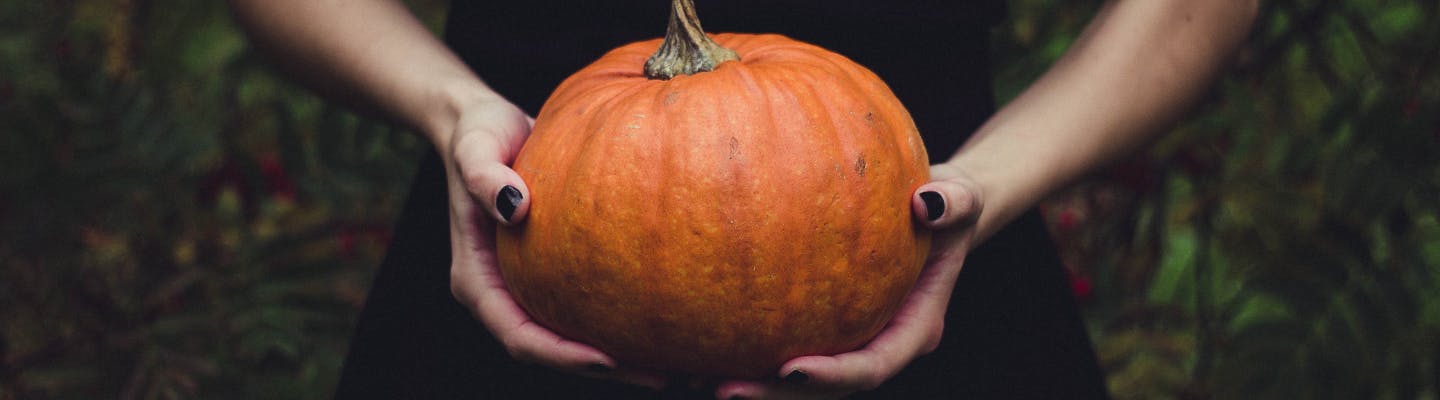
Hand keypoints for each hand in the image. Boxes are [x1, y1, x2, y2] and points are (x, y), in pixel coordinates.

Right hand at [439, 96, 666, 389]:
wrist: (485, 124)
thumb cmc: (478, 134)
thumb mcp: (475, 147)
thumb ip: (484, 176)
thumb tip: (515, 207)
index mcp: (477, 281)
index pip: (519, 336)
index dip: (561, 355)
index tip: (607, 359)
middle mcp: (503, 293)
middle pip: (551, 349)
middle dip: (603, 368)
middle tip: (661, 375)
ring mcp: (528, 286)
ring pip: (572, 336)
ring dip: (620, 355)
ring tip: (676, 362)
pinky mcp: (553, 272)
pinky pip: (588, 305)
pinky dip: (621, 318)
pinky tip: (667, 316)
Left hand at [714, 162, 983, 399]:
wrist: (933, 211)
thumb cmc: (946, 202)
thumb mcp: (962, 195)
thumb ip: (954, 202)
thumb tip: (927, 202)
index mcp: (913, 329)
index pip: (872, 366)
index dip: (834, 377)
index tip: (791, 371)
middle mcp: (877, 343)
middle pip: (825, 388)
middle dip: (776, 397)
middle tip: (724, 390)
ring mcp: (847, 338)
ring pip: (796, 378)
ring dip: (752, 383)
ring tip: (694, 377)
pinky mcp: (820, 324)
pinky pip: (779, 341)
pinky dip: (742, 345)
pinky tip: (695, 339)